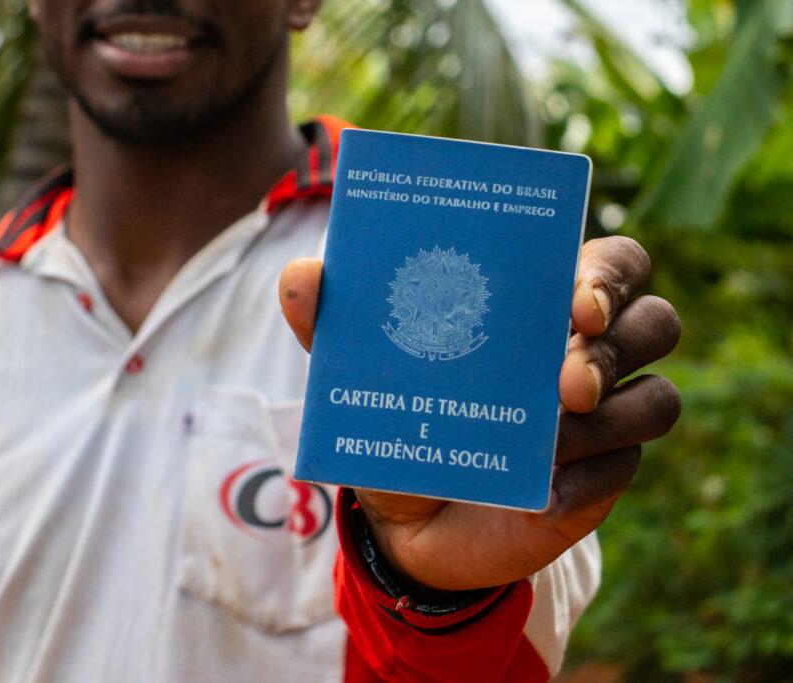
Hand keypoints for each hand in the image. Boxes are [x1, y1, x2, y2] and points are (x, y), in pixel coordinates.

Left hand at [279, 236, 680, 591]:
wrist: (408, 522)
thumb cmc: (400, 423)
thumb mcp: (365, 377)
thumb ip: (334, 325)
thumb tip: (302, 276)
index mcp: (537, 307)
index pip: (610, 265)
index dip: (609, 274)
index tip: (573, 301)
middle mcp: (584, 353)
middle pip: (654, 320)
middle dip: (617, 343)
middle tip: (565, 378)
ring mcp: (603, 417)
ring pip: (656, 398)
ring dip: (607, 416)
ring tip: (548, 436)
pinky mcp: (604, 476)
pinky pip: (626, 467)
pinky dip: (587, 478)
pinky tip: (540, 490)